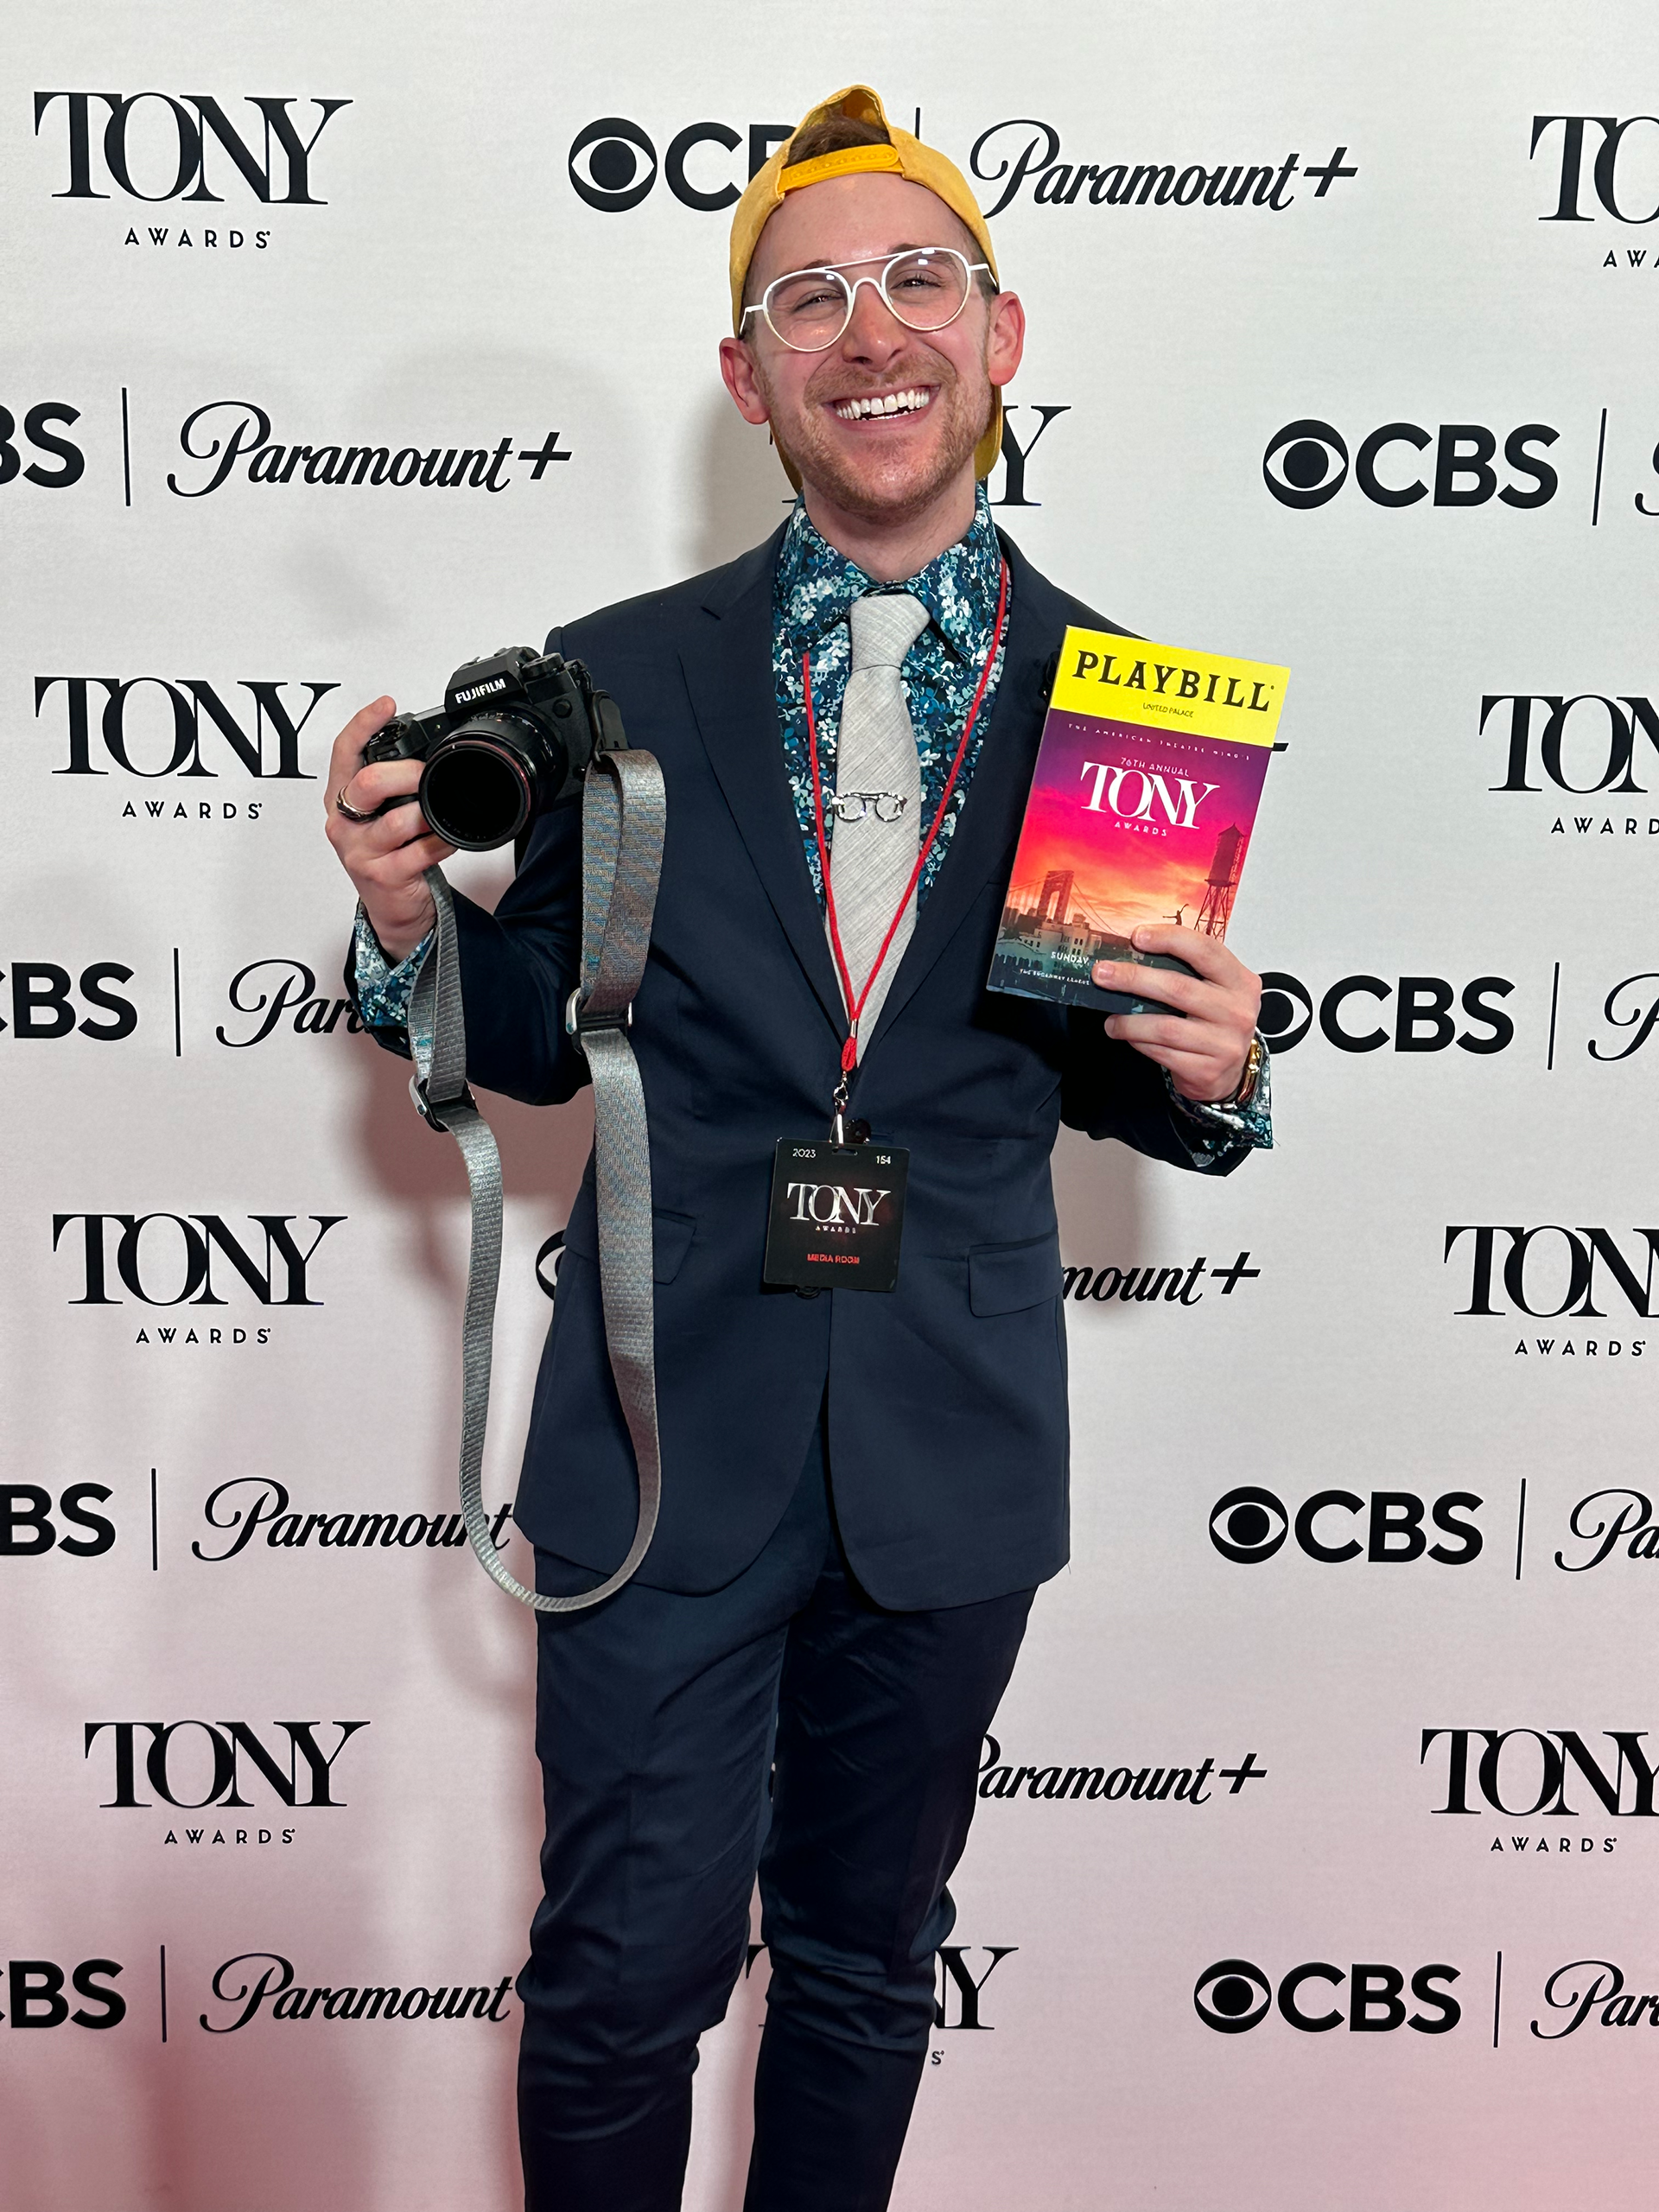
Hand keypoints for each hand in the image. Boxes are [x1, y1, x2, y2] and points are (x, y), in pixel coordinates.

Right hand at [322, 698, 454, 962]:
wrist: (394, 907)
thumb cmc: (390, 854)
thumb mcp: (381, 814)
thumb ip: (392, 784)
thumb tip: (430, 752)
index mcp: (341, 798)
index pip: (344, 752)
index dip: (363, 725)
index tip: (386, 704)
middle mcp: (343, 822)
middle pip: (368, 782)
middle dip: (406, 772)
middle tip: (427, 774)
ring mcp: (360, 851)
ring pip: (398, 820)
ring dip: (428, 813)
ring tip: (440, 815)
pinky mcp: (381, 876)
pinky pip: (420, 851)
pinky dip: (441, 842)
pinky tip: (447, 840)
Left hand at [1092, 925, 1261, 1103]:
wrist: (1230, 1072)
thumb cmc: (1214, 1022)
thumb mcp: (1214, 991)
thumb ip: (1185, 971)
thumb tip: (1133, 953)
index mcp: (1239, 981)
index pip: (1205, 950)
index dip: (1169, 939)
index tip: (1136, 936)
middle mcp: (1237, 1011)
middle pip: (1178, 988)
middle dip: (1133, 978)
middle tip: (1102, 974)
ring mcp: (1224, 1043)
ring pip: (1165, 1027)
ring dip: (1129, 1021)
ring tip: (1111, 1020)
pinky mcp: (1207, 1071)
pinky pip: (1162, 1052)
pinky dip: (1139, 1042)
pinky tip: (1128, 1036)